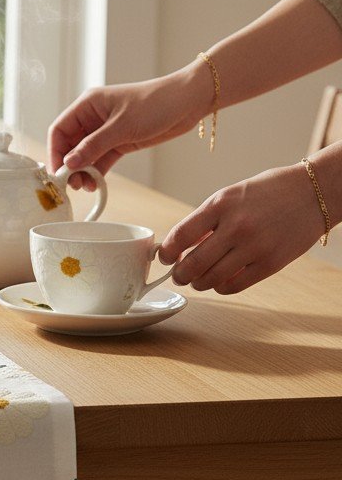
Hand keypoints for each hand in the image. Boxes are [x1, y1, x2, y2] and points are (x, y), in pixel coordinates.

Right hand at [48, 65, 211, 189]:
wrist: (189, 101)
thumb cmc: (156, 103)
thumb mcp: (122, 126)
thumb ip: (93, 146)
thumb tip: (69, 164)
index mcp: (88, 105)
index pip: (59, 130)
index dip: (55, 152)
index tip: (58, 173)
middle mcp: (93, 117)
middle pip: (69, 145)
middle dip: (69, 166)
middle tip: (72, 185)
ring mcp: (105, 131)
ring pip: (84, 155)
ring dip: (82, 172)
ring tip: (86, 186)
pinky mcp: (119, 142)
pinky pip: (100, 160)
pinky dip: (96, 172)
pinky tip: (95, 183)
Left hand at [158, 163, 324, 293]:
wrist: (315, 191)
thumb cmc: (267, 193)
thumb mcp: (231, 195)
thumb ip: (205, 221)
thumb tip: (179, 249)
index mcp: (221, 204)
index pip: (180, 236)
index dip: (167, 253)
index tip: (165, 258)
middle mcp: (237, 226)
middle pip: (192, 264)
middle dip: (179, 275)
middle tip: (178, 275)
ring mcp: (255, 246)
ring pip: (210, 280)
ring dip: (198, 283)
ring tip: (198, 279)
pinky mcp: (271, 263)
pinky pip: (233, 286)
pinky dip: (220, 287)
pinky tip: (220, 280)